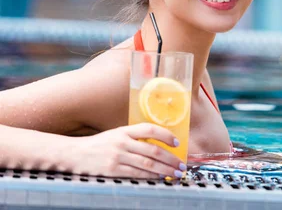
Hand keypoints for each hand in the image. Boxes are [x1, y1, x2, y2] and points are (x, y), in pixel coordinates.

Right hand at [70, 123, 185, 178]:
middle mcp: (122, 142)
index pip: (150, 129)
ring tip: (175, 173)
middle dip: (170, 158)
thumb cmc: (98, 145)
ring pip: (147, 163)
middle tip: (181, 165)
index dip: (166, 135)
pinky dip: (150, 176)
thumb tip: (158, 145)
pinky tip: (159, 178)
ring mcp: (117, 156)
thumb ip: (133, 138)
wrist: (74, 154)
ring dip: (164, 169)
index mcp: (124, 130)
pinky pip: (136, 173)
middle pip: (153, 149)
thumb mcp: (115, 135)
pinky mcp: (112, 170)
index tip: (177, 143)